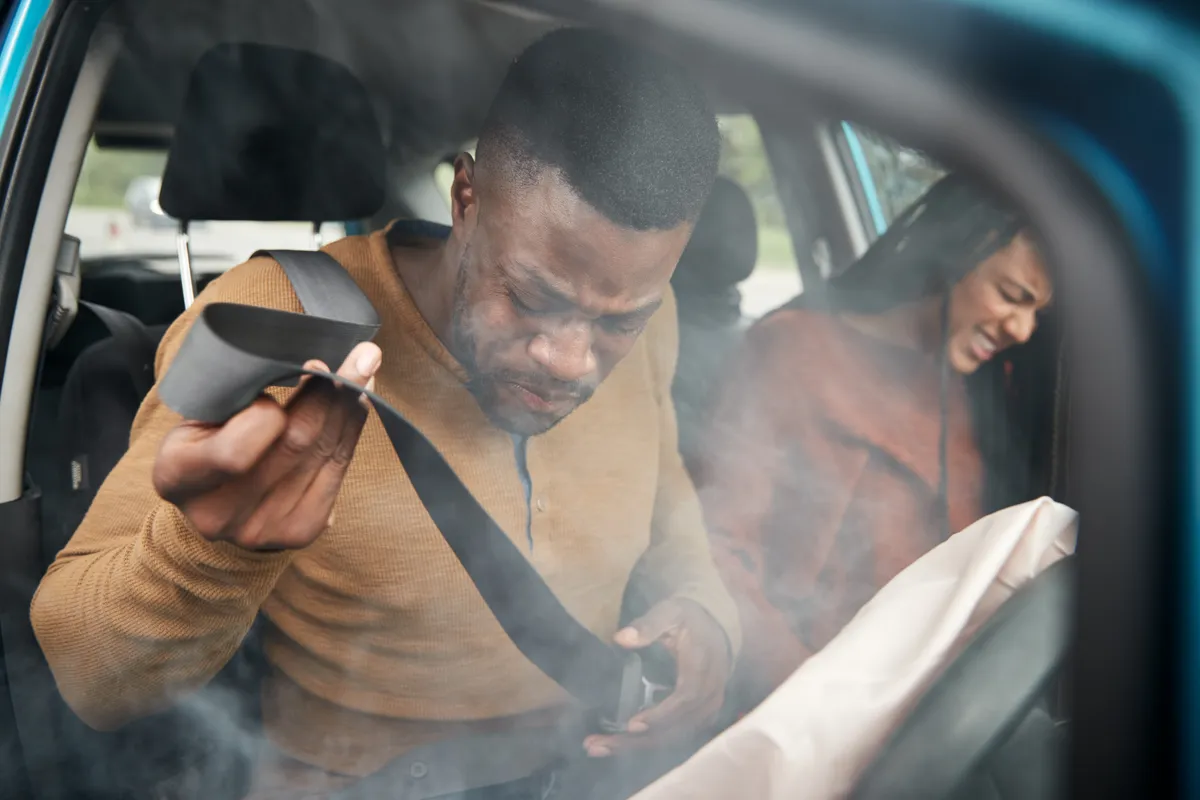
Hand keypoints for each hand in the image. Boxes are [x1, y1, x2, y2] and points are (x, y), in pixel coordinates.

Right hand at [152, 341, 381, 550]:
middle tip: (360, 356)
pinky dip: (352, 431)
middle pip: (294, 446)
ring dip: (351, 408)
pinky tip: (359, 403)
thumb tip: (309, 363)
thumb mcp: (197, 415)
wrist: (208, 505)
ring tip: (366, 371)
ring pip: (324, 454)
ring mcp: (263, 528)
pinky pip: (338, 471)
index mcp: (178, 476)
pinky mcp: (301, 530)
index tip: (291, 376)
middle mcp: (218, 513)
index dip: (269, 414)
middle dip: (332, 394)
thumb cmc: (203, 442)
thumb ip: (236, 395)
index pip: (235, 452)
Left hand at [583, 598, 731, 757]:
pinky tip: (621, 745)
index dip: (660, 715)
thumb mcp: (670, 612)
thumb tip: (621, 638)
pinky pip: (677, 735)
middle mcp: (709, 694)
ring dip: (638, 746)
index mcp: (701, 668)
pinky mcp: (702, 716)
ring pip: (675, 736)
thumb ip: (647, 625)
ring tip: (599, 748)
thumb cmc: (689, 620)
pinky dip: (650, 742)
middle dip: (636, 741)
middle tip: (597, 745)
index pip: (685, 698)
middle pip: (676, 727)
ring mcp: (707, 708)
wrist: (717, 626)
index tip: (631, 724)